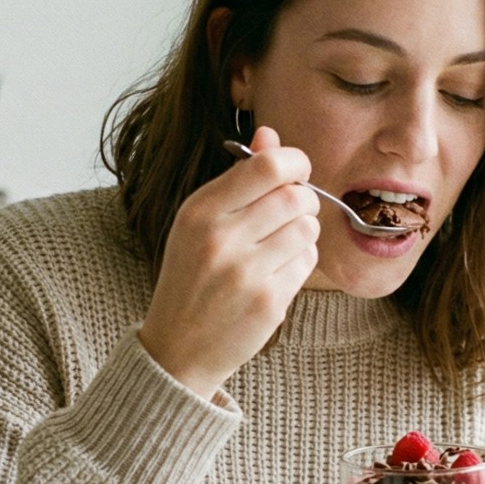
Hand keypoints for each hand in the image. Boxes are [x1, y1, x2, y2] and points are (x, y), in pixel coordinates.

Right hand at [138, 126, 318, 399]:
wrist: (177, 348)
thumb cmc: (191, 276)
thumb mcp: (199, 223)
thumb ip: (238, 179)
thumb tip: (270, 135)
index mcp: (200, 212)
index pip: (267, 166)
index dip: (294, 162)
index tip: (295, 172)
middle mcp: (221, 239)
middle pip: (295, 196)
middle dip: (304, 200)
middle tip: (292, 212)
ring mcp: (246, 273)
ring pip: (307, 228)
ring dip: (304, 232)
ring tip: (281, 245)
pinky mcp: (269, 302)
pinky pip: (308, 262)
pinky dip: (301, 261)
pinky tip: (277, 271)